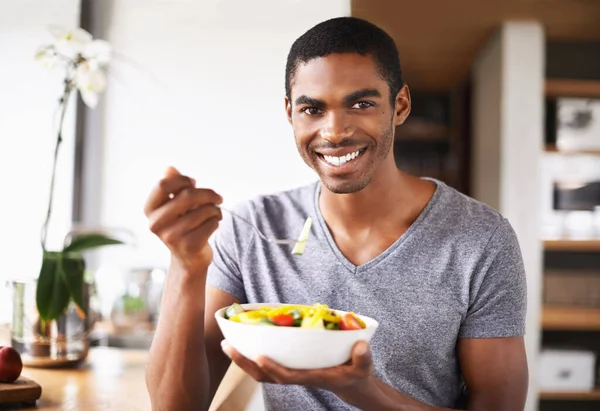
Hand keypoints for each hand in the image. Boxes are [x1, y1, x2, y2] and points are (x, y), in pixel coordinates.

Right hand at [144, 166, 222, 271]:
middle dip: (208, 194)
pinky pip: (211, 223)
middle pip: (187, 196)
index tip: (193, 183)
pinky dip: (217, 220)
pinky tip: (214, 224)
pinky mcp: (189, 246)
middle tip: (218, 197)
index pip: (163, 185)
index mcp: (149, 210)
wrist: (189, 259)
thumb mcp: (175, 206)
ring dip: (215, 209)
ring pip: (203, 210)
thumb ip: (173, 187)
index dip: (182, 180)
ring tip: (215, 213)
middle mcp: (155, 224)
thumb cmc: (183, 225)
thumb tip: (169, 168)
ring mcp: (171, 237)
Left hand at [220, 340, 373, 395]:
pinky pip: (265, 364)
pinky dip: (251, 355)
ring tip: (227, 344)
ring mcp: (290, 372)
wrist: (351, 382)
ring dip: (243, 359)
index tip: (260, 357)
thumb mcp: (363, 365)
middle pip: (265, 375)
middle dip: (245, 363)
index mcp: (311, 376)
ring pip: (261, 371)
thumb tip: (361, 345)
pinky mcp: (288, 367)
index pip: (287, 376)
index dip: (273, 368)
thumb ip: (363, 356)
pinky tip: (243, 343)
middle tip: (228, 346)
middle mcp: (296, 376)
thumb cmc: (356, 372)